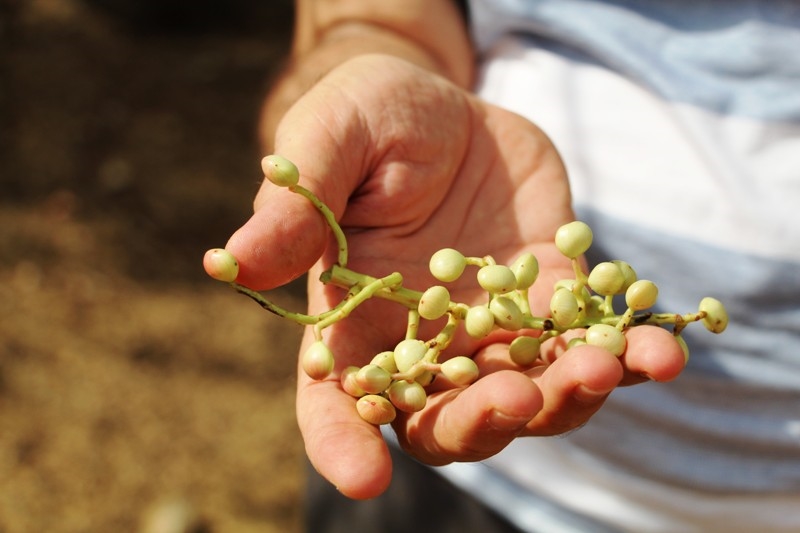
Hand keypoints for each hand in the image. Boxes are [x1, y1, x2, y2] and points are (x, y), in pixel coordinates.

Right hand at [224, 54, 685, 498]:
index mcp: (352, 322)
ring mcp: (492, 330)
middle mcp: (423, 344)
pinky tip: (658, 351)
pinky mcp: (551, 300)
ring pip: (526, 396)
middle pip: (443, 419)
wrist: (448, 107)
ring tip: (602, 367)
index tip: (361, 476)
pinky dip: (627, 357)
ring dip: (564, 399)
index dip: (342, 442)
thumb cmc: (369, 119)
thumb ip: (297, 202)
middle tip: (513, 398)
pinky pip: (588, 343)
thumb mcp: (330, 137)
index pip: (335, 401)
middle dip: (479, 423)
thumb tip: (234, 260)